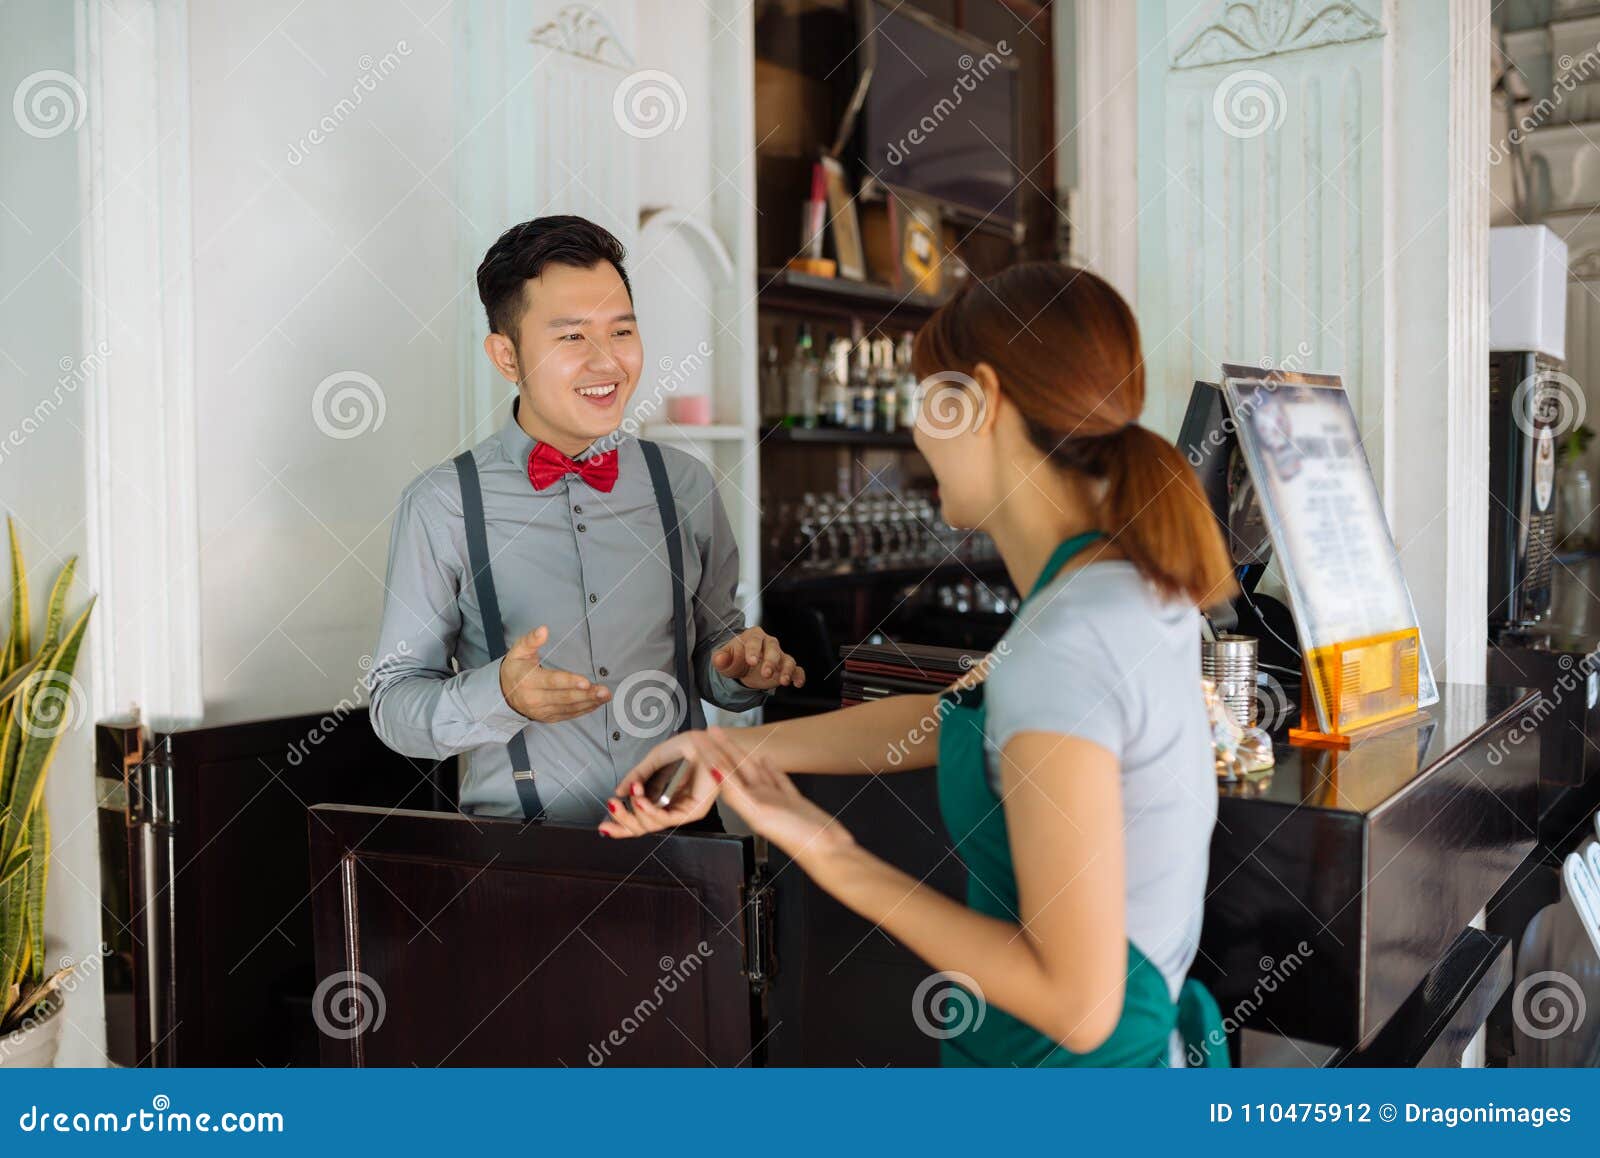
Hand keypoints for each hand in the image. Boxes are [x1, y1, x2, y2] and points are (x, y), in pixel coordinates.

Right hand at [498, 625, 610, 721]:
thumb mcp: (518, 651)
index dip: (569, 682)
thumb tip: (543, 630)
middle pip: (564, 697)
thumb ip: (530, 640)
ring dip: (589, 702)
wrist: (503, 693)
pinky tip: (596, 704)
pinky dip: (584, 710)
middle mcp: (535, 699)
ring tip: (605, 696)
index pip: (551, 682)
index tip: (585, 682)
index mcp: (528, 681)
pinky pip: (568, 715)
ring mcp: (542, 711)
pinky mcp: (548, 717)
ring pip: (569, 708)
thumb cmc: (515, 668)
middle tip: (604, 691)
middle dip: (586, 695)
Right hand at [599, 726, 750, 836]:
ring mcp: (683, 810)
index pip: (640, 817)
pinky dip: (649, 810)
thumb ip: (639, 774)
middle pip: (643, 826)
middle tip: (610, 807)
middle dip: (622, 822)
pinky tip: (639, 801)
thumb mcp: (658, 757)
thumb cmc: (695, 746)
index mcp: (665, 797)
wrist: (713, 738)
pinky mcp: (693, 810)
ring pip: (652, 825)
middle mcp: (674, 806)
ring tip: (625, 798)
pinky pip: (667, 818)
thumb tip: (619, 791)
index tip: (604, 823)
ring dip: (634, 812)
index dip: (621, 822)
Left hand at [711, 627, 804, 690]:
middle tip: (766, 674)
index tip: (751, 661)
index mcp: (753, 636)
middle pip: (773, 648)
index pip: (755, 640)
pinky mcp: (785, 667)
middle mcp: (769, 643)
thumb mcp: (724, 659)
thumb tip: (719, 659)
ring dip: (786, 669)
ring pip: (787, 659)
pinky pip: (796, 669)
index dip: (753, 650)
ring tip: (783, 681)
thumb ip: (721, 658)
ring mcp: (779, 655)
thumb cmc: (734, 658)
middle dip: (771, 661)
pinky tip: (797, 683)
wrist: (743, 666)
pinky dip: (798, 675)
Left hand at [712, 750, 854, 863]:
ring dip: (742, 755)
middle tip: (712, 731)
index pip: (722, 773)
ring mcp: (774, 800)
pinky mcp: (792, 800)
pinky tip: (767, 759)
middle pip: (735, 769)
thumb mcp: (760, 814)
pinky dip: (771, 768)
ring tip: (732, 739)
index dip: (709, 754)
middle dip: (722, 749)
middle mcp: (757, 800)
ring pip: (754, 771)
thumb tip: (715, 773)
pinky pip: (778, 779)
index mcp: (746, 803)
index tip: (700, 739)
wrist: (827, 850)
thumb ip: (736, 793)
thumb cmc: (796, 838)